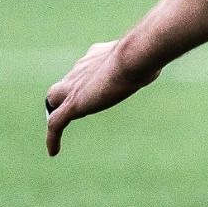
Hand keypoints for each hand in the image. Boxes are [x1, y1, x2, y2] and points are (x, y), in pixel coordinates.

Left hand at [45, 40, 159, 155]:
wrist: (133, 56)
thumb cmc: (144, 54)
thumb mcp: (146, 57)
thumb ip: (144, 64)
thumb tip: (155, 68)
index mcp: (97, 54)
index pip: (85, 67)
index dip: (87, 77)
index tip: (96, 84)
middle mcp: (81, 68)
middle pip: (65, 81)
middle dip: (66, 92)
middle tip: (76, 106)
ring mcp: (74, 86)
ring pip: (54, 98)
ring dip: (57, 109)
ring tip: (60, 127)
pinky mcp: (73, 104)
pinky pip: (55, 123)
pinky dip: (52, 137)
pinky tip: (54, 152)